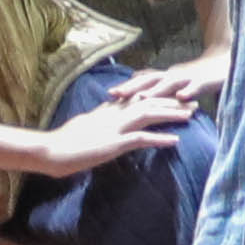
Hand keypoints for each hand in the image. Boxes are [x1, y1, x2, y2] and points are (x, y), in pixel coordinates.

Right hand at [36, 77, 201, 176]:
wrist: (49, 150)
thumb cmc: (64, 142)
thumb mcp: (86, 126)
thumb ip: (100, 120)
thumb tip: (108, 117)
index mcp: (109, 110)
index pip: (140, 98)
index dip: (161, 96)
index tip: (178, 94)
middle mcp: (114, 114)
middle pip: (149, 102)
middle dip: (173, 101)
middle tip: (195, 101)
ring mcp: (114, 128)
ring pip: (149, 115)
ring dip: (171, 114)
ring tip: (191, 115)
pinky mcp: (112, 144)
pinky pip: (140, 139)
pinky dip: (159, 138)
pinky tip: (175, 140)